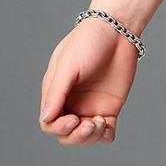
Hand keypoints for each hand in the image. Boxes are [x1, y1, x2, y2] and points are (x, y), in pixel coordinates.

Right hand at [38, 17, 139, 144]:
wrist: (119, 28)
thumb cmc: (89, 40)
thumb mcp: (68, 64)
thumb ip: (57, 91)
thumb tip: (46, 118)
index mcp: (57, 92)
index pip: (50, 122)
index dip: (58, 128)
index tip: (73, 119)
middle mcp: (72, 102)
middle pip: (66, 134)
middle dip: (75, 137)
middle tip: (89, 125)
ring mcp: (92, 104)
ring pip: (85, 136)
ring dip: (90, 138)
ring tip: (100, 122)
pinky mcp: (111, 105)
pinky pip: (106, 130)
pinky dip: (105, 136)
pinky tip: (108, 128)